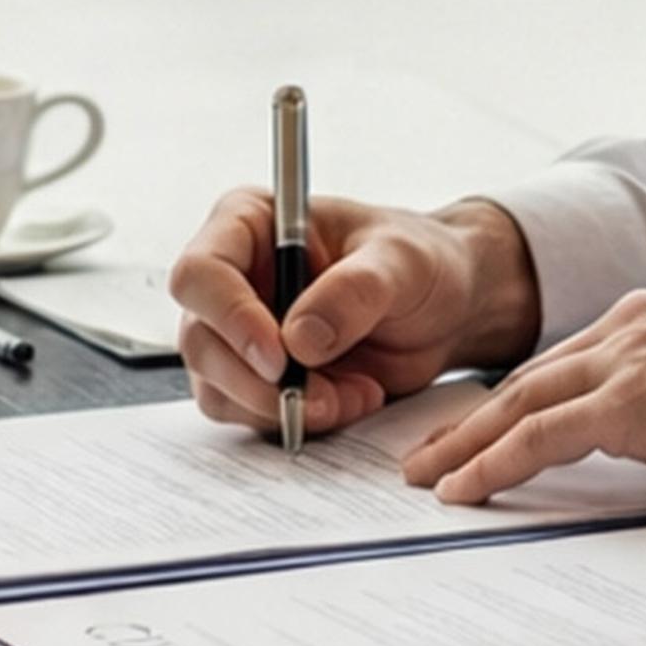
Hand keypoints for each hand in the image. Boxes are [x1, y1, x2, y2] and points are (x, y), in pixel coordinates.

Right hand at [170, 192, 539, 438]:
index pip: (201, 272)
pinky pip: (248, 414)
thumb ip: (354, 291)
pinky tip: (349, 399)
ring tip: (355, 393)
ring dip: (283, 407)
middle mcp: (234, 278)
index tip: (278, 355)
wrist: (445, 309)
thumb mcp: (401, 262)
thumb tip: (298, 340)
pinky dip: (296, 421)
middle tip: (324, 397)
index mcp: (251, 224)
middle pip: (200, 341)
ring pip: (218, 387)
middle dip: (260, 382)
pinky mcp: (257, 377)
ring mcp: (239, 333)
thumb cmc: (421, 262)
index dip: (229, 317)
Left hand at [400, 280, 645, 503]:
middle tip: (431, 449)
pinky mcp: (631, 400)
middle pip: (535, 375)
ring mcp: (630, 356)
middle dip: (478, 415)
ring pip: (523, 400)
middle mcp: (637, 321)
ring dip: (467, 440)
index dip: (526, 393)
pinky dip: (494, 462)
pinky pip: (540, 435)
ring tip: (427, 474)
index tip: (493, 419)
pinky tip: (463, 489)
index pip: (575, 358)